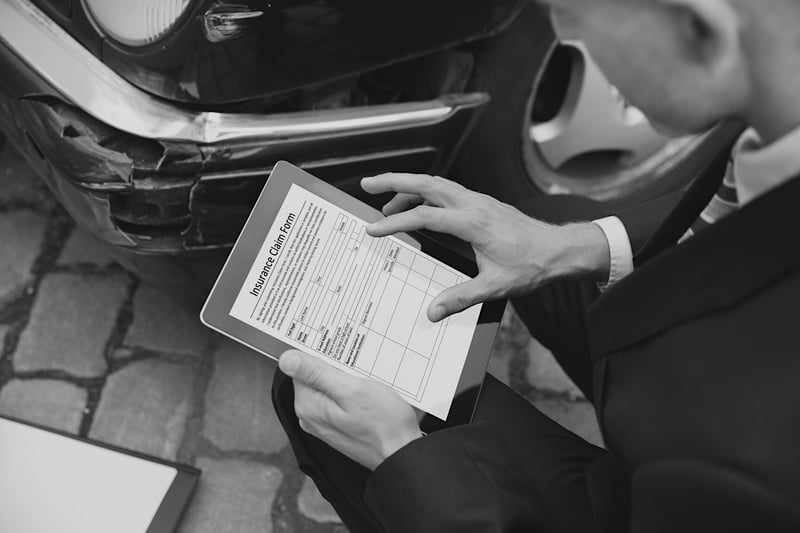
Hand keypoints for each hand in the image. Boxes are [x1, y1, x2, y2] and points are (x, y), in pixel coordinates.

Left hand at [279, 350, 422, 469]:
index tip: (342, 357)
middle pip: (315, 377)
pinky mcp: (338, 425)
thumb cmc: (383, 423)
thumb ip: (316, 373)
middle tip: (357, 369)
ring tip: (365, 382)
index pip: (302, 367)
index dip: (323, 357)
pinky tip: (367, 393)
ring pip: (329, 387)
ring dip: (345, 379)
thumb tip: (287, 359)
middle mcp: (311, 416)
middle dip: (335, 368)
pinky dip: (351, 392)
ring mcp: (324, 422)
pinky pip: (339, 400)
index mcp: (308, 405)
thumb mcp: (351, 390)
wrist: (401, 454)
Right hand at [362, 173, 609, 320]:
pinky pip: (448, 190)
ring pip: (437, 184)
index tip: (375, 230)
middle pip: (427, 184)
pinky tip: (419, 206)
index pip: (426, 216)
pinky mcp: (482, 203)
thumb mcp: (495, 286)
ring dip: (409, 186)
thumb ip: (461, 298)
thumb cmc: (531, 265)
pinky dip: (427, 193)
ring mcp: (478, 200)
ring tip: (386, 200)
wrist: (559, 250)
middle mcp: (474, 204)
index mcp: (473, 223)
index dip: (397, 222)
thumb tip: (433, 311)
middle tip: (367, 184)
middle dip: (394, 181)